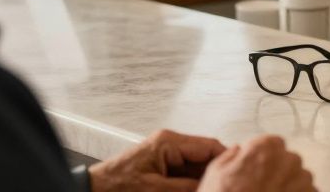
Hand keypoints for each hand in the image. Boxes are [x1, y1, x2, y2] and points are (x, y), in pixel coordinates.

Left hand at [89, 129, 225, 191]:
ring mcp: (165, 155)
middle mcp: (169, 144)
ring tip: (211, 188)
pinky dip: (192, 184)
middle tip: (226, 185)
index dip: (227, 159)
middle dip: (215, 173)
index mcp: (169, 142)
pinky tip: (196, 190)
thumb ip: (188, 188)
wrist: (91, 191)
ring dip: (203, 180)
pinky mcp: (161, 166)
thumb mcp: (157, 190)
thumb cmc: (115, 187)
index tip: (238, 173)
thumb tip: (213, 186)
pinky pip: (185, 174)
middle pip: (205, 156)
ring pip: (197, 167)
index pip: (210, 146)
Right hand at [196, 135, 314, 191]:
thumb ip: (231, 156)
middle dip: (276, 173)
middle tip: (259, 189)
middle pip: (286, 161)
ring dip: (287, 187)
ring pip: (298, 178)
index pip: (271, 145)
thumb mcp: (215, 174)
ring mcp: (303, 180)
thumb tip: (238, 151)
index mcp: (267, 148)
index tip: (254, 171)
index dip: (261, 159)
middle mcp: (289, 159)